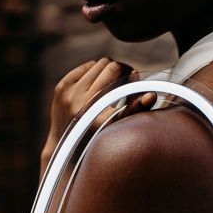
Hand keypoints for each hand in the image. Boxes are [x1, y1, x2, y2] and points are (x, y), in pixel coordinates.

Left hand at [41, 58, 155, 171]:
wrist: (68, 149)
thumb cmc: (100, 138)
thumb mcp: (120, 126)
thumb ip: (136, 110)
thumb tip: (152, 95)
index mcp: (93, 107)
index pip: (114, 70)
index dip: (129, 71)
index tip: (135, 79)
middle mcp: (77, 98)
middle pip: (106, 64)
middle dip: (119, 69)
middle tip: (126, 80)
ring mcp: (66, 91)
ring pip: (95, 64)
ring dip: (107, 71)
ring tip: (113, 85)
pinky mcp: (61, 87)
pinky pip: (84, 68)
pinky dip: (94, 73)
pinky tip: (99, 87)